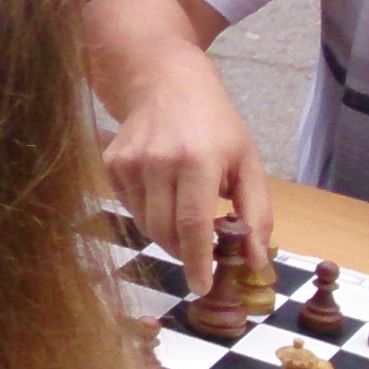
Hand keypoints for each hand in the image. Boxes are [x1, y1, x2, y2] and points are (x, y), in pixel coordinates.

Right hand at [102, 56, 273, 291]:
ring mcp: (129, 162)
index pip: (193, 225)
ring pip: (145, 223)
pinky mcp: (111, 163)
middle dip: (184, 251)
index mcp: (197, 161)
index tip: (202, 286)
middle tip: (202, 252)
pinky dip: (148, 212)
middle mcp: (158, 161)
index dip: (197, 261)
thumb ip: (257, 214)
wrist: (166, 83)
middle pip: (165, 231)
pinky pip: (129, 207)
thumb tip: (255, 263)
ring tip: (185, 217)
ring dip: (167, 233)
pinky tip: (162, 193)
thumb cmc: (216, 126)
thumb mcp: (248, 163)